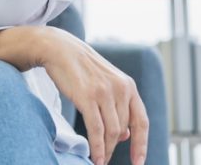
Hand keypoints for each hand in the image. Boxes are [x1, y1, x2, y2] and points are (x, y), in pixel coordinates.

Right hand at [41, 28, 148, 164]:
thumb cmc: (80, 68)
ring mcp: (104, 92)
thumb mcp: (105, 83)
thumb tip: (127, 135)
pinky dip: (98, 147)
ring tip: (100, 160)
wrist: (59, 48)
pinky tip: (96, 157)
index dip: (141, 145)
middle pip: (122, 129)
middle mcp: (120, 89)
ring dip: (106, 150)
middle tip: (105, 158)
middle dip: (114, 146)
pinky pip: (96, 129)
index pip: (141, 121)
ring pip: (112, 132)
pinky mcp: (87, 96)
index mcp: (128, 86)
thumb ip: (117, 106)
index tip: (138, 162)